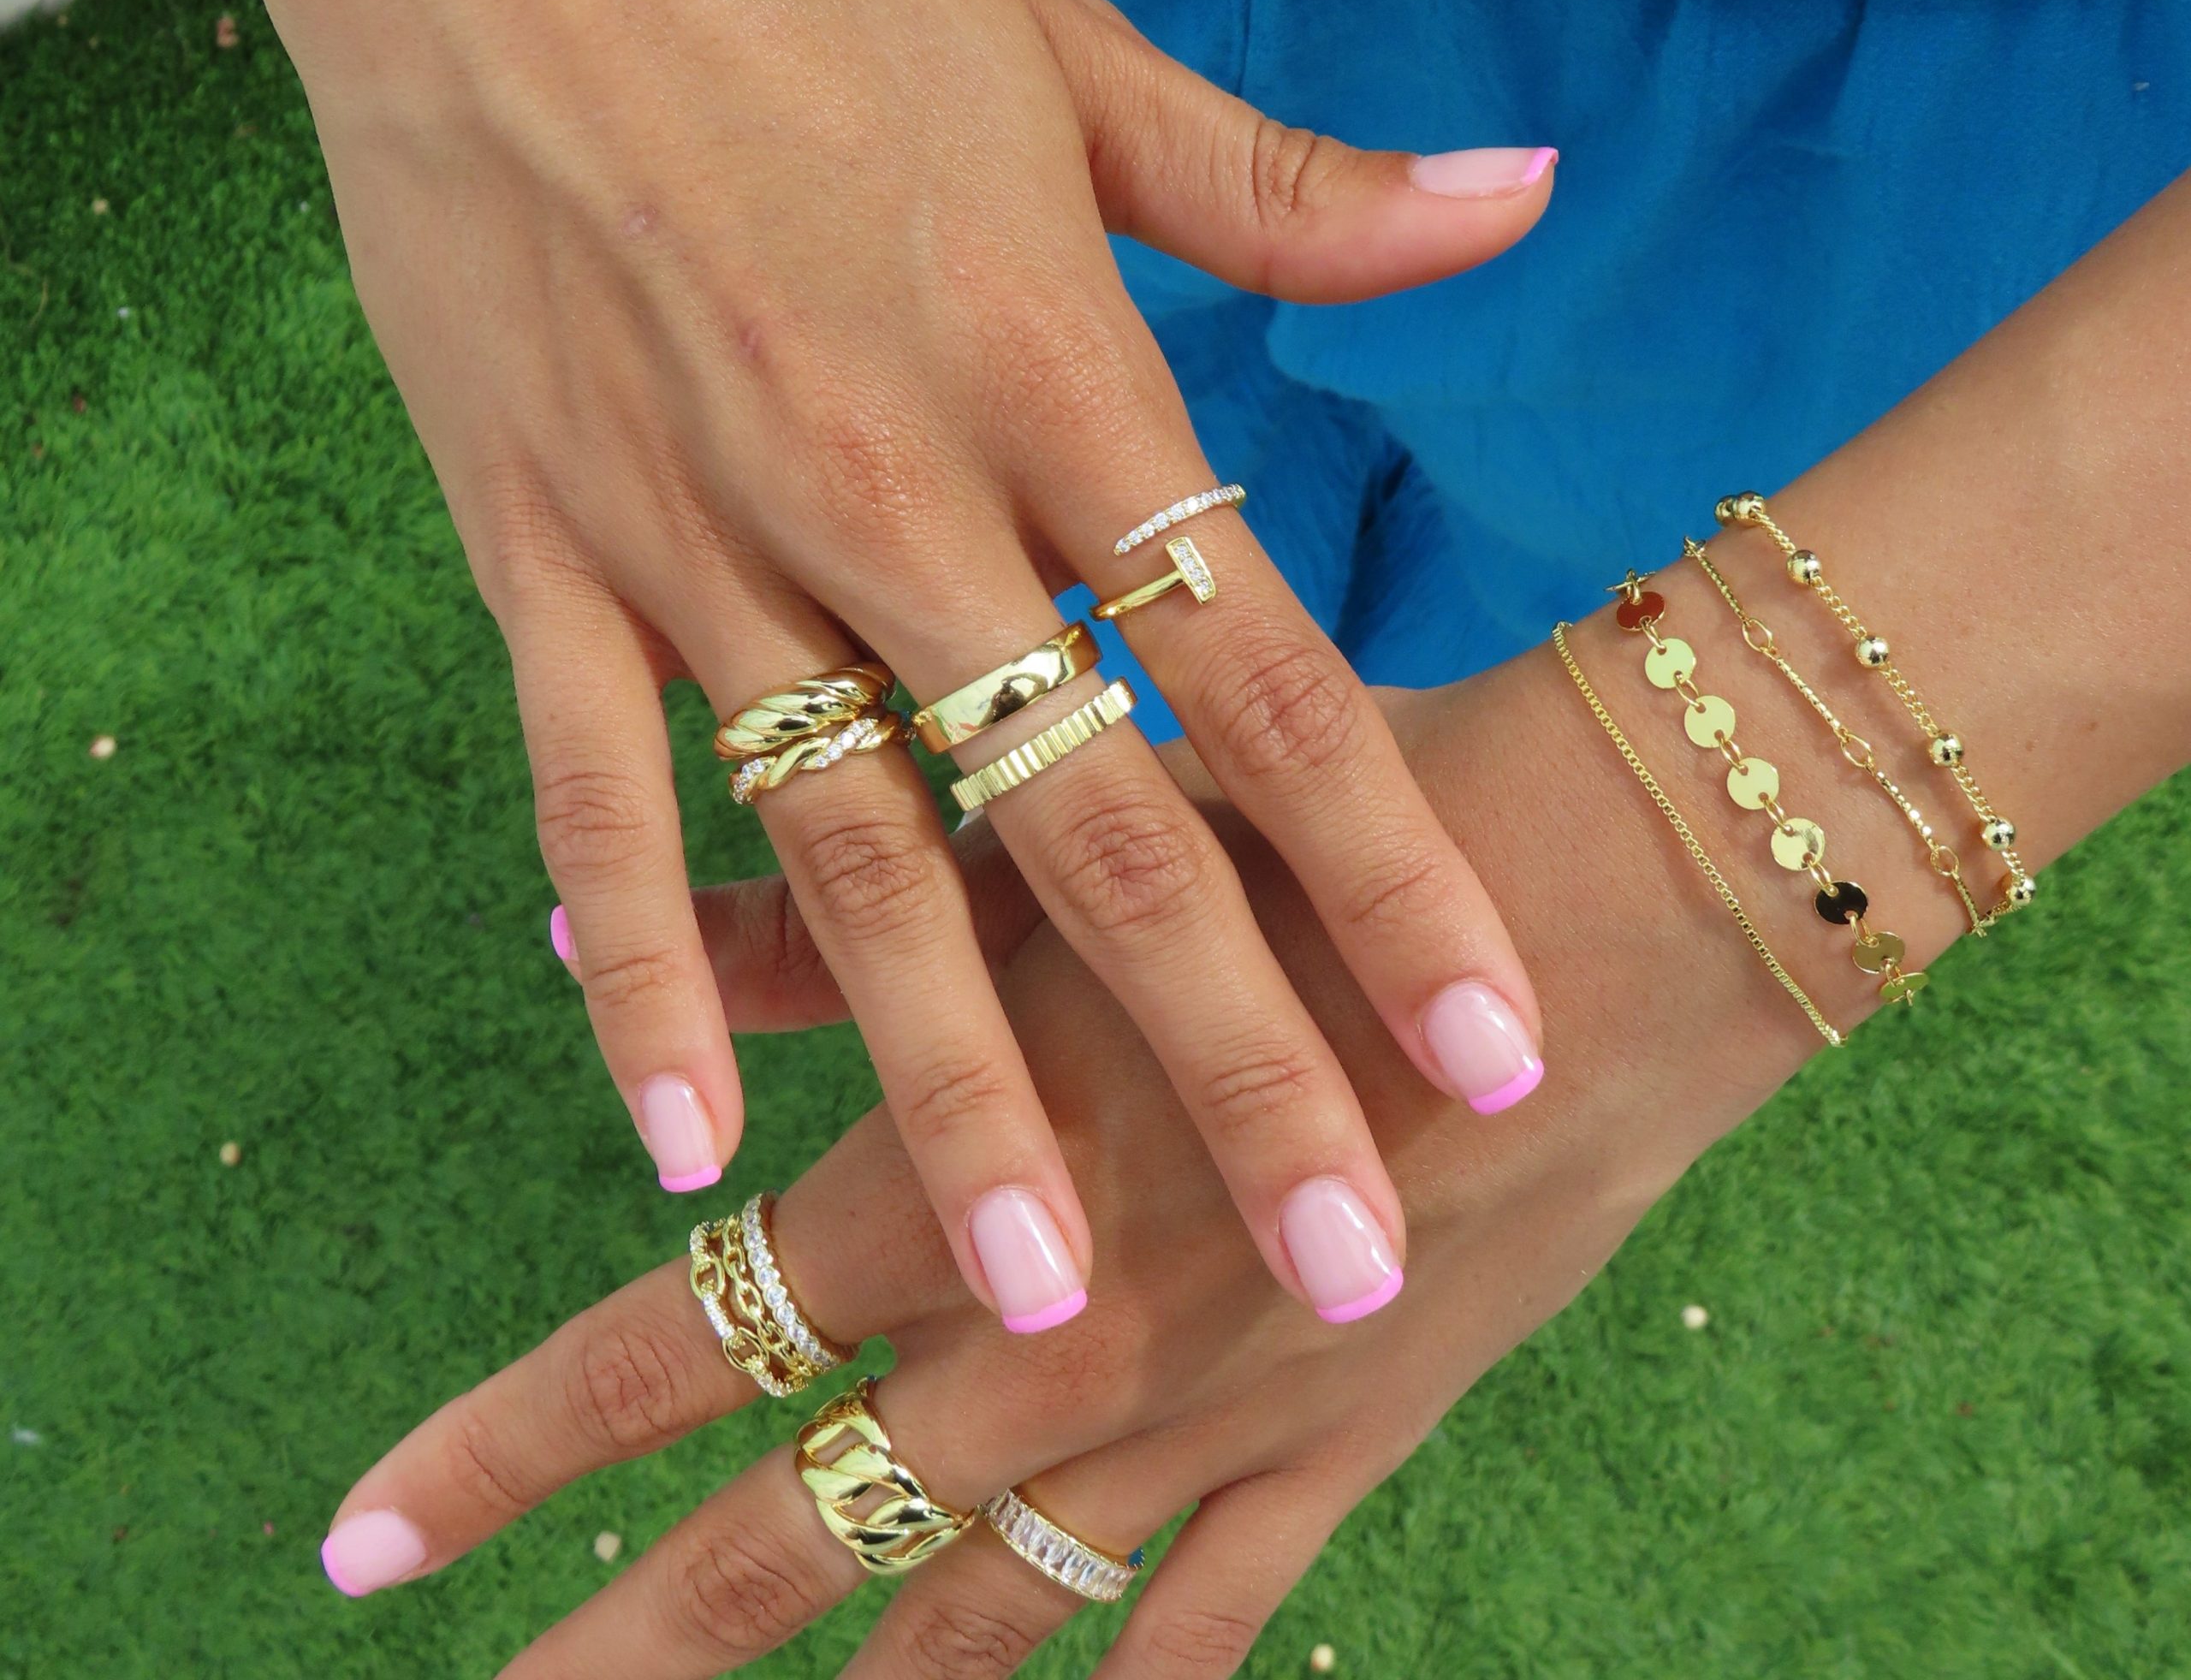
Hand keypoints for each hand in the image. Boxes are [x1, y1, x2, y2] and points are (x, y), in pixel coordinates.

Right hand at [255, 0, 1557, 1325]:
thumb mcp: (1068, 44)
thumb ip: (1290, 184)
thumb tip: (1523, 194)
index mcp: (1048, 364)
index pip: (1259, 670)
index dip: (1391, 872)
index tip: (1494, 1047)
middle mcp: (889, 484)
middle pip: (1093, 824)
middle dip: (1229, 1060)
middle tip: (1343, 1260)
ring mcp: (699, 532)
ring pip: (853, 864)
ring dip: (953, 1089)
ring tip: (1043, 1300)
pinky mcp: (536, 547)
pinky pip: (589, 801)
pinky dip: (632, 974)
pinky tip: (677, 1144)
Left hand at [317, 622, 1842, 1672]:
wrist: (1601, 916)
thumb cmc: (1303, 852)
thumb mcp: (1038, 867)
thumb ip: (809, 934)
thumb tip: (593, 940)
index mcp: (959, 1191)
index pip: (668, 1354)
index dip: (501, 1453)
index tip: (358, 1542)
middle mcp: (1054, 1348)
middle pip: (780, 1546)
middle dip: (615, 1645)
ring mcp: (1205, 1431)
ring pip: (974, 1633)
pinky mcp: (1348, 1451)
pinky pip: (1209, 1634)